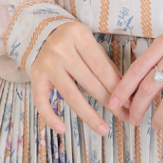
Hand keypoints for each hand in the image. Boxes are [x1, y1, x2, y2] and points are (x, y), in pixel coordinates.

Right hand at [29, 21, 127, 135]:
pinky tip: (62, 129)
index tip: (127, 102)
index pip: (100, 66)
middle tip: (122, 115)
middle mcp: (61, 49)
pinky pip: (41, 101)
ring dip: (89, 115)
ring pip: (70, 95)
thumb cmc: (73, 42)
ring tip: (103, 129)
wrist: (43, 34)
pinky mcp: (36, 77)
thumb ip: (106, 65)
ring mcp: (47, 64)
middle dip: (107, 101)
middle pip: (88, 81)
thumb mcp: (90, 45)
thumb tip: (124, 90)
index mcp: (78, 35)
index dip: (115, 86)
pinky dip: (50, 117)